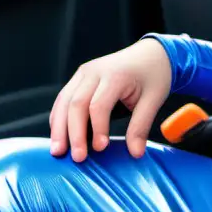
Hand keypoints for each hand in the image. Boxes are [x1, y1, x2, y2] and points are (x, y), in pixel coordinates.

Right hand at [50, 38, 172, 161]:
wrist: (151, 53)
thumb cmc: (153, 75)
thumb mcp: (154, 99)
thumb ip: (141, 126)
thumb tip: (135, 153)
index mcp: (115, 75)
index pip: (98, 105)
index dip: (97, 129)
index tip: (101, 149)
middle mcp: (94, 71)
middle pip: (76, 104)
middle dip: (73, 133)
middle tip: (76, 158)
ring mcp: (84, 73)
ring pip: (64, 101)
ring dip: (59, 127)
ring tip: (57, 151)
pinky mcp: (79, 78)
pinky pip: (63, 99)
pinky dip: (59, 118)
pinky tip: (59, 136)